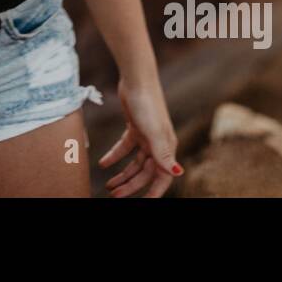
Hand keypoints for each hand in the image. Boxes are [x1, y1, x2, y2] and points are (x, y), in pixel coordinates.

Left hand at [98, 73, 181, 197]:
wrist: (136, 78)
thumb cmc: (148, 104)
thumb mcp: (154, 132)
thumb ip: (164, 154)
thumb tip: (178, 173)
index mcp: (167, 147)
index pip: (162, 177)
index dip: (154, 192)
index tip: (143, 203)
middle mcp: (158, 144)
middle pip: (145, 172)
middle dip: (131, 185)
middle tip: (115, 195)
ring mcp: (146, 136)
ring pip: (134, 162)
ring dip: (122, 174)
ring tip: (109, 185)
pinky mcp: (135, 127)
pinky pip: (124, 147)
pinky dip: (114, 156)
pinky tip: (103, 163)